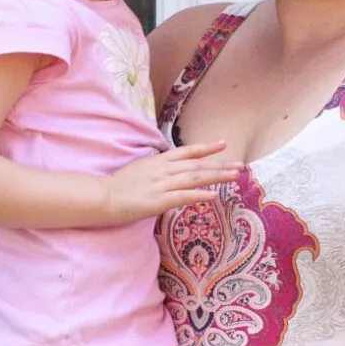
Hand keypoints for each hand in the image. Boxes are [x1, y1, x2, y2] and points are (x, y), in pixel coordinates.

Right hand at [102, 141, 239, 222]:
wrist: (103, 196)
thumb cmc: (119, 186)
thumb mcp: (141, 170)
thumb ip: (157, 169)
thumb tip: (171, 169)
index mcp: (159, 161)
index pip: (187, 152)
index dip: (206, 148)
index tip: (223, 145)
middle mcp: (163, 170)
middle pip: (196, 165)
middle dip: (220, 165)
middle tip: (241, 166)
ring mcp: (161, 185)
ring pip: (194, 178)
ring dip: (216, 176)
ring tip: (234, 177)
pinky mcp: (158, 201)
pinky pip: (183, 196)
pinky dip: (199, 194)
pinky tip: (213, 195)